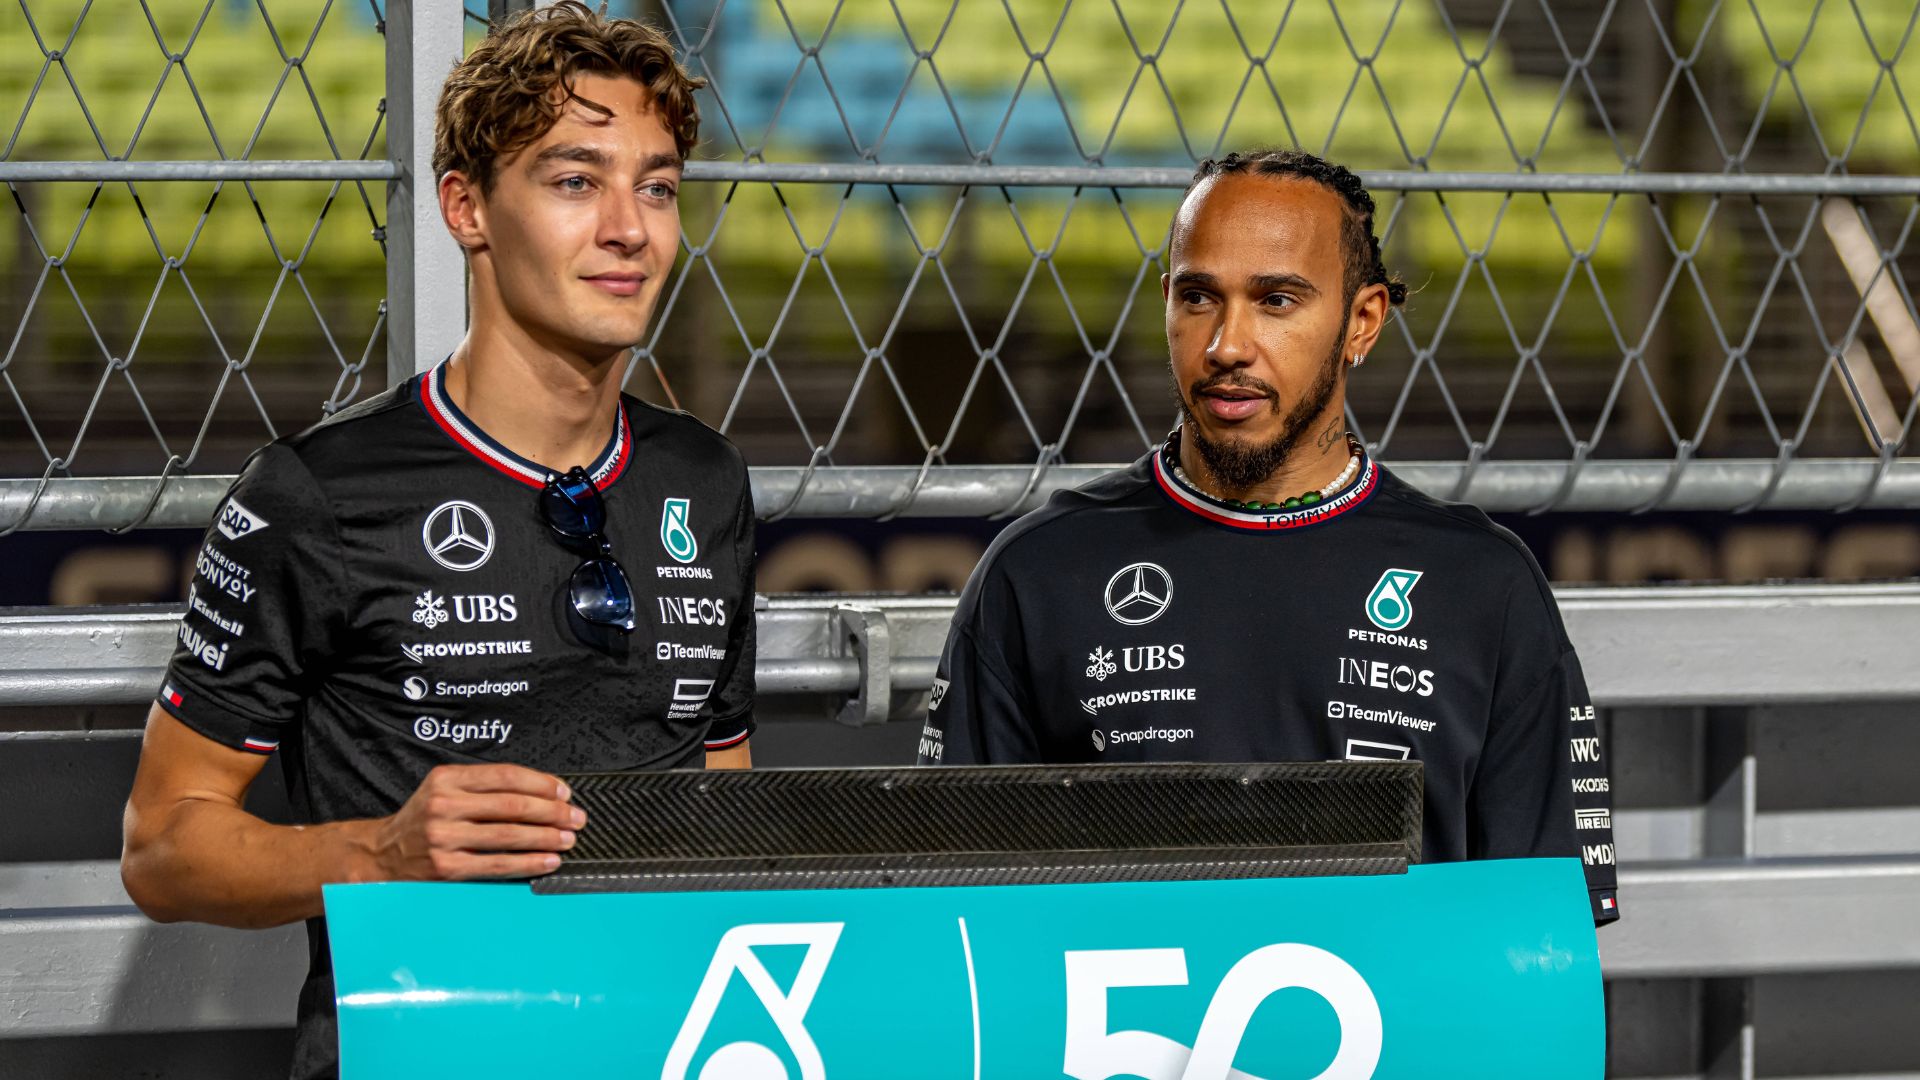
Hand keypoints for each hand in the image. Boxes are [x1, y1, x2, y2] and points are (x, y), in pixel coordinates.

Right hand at [369, 764, 584, 880]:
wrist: (382, 856)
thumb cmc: (423, 821)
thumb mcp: (444, 790)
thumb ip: (484, 788)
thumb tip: (542, 793)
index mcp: (447, 779)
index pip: (506, 776)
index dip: (542, 784)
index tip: (565, 793)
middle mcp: (443, 805)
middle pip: (512, 805)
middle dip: (552, 812)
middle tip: (576, 818)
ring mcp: (443, 838)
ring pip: (508, 835)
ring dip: (546, 837)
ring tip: (568, 839)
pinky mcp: (446, 868)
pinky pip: (497, 864)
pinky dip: (528, 862)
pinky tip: (547, 861)